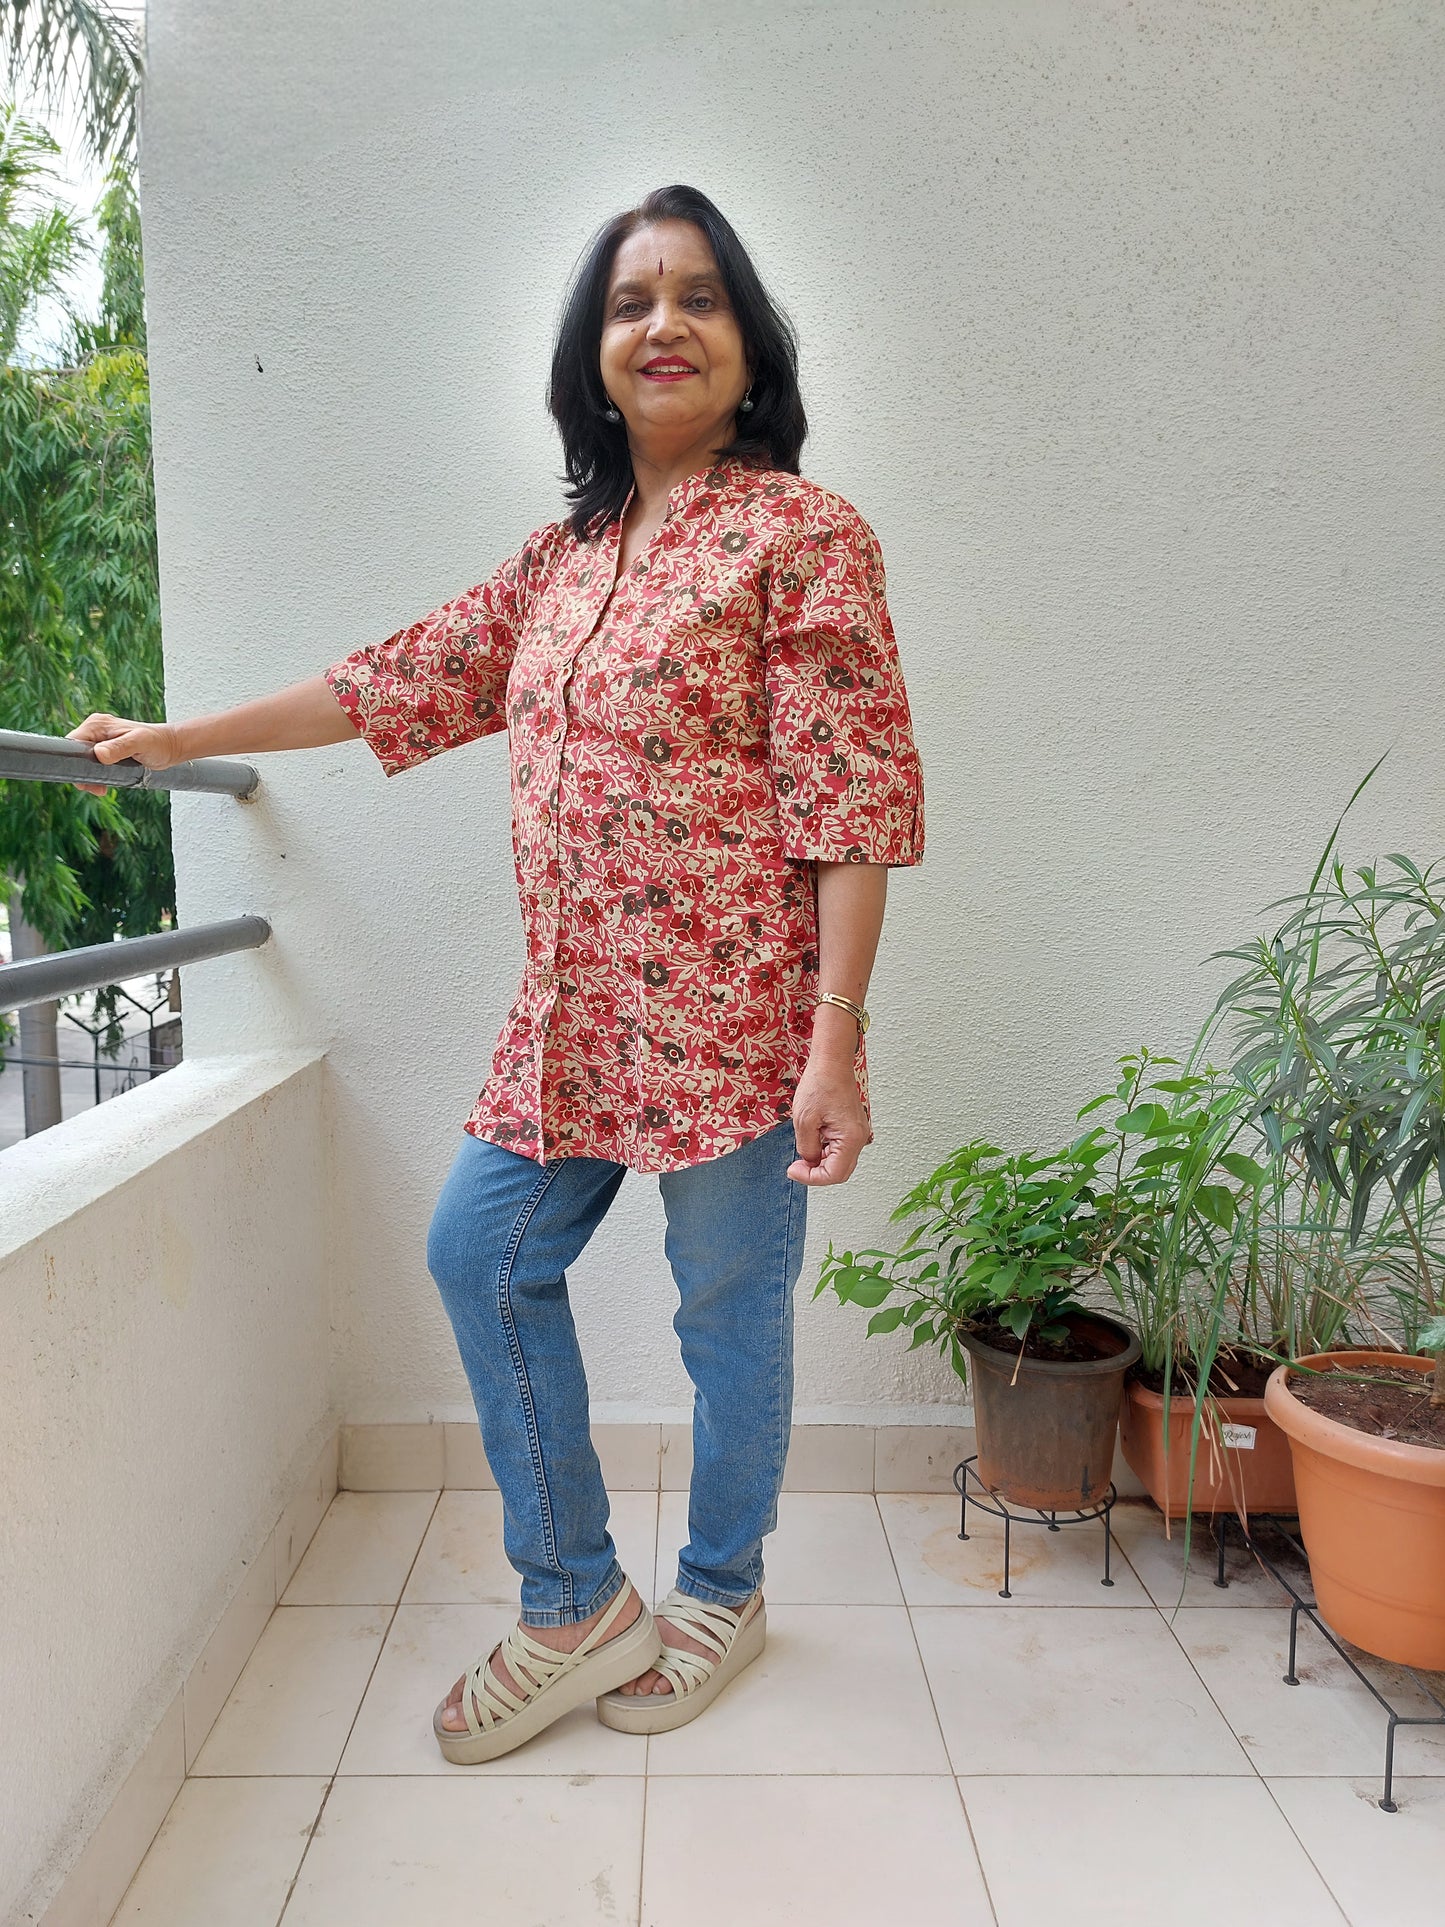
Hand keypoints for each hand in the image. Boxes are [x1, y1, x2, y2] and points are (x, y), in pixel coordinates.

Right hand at [65, 713, 181, 794]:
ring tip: (100, 789)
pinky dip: (95, 776)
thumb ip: (119, 748)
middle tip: (95, 788)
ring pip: (83, 761)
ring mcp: (100, 740)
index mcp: (97, 724)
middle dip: (82, 771)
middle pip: (76, 753)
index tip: (85, 778)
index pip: (73, 742)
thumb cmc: (157, 743)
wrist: (170, 747)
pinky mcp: (105, 750)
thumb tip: (99, 754)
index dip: (74, 761)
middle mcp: (95, 729)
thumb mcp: (139, 744)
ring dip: (89, 776)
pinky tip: (103, 786)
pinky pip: (92, 764)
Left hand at [787, 1036, 872, 1185]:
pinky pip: (839, 1148)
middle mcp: (859, 1138)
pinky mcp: (852, 1128)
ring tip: (802, 1150)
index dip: (811, 1178)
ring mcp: (857, 1133)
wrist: (831, 1063)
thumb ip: (807, 1148)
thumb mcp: (804, 1121)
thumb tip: (809, 1161)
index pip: (834, 1174)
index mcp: (850, 1138)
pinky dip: (824, 1151)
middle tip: (796, 1166)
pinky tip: (811, 1141)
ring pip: (839, 1161)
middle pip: (839, 1172)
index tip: (794, 1170)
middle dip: (816, 1173)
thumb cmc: (820, 1084)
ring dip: (819, 1162)